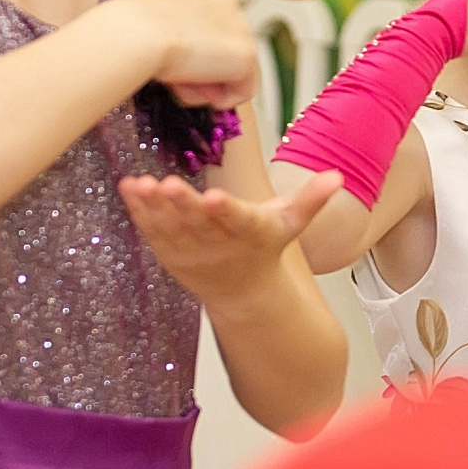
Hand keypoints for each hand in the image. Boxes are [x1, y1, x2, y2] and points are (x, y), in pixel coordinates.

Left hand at [119, 168, 341, 306]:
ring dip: (155, 207)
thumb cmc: (266, 248)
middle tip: (168, 184)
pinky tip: (129, 188)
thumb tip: (338, 175)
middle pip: (199, 223)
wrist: (244, 294)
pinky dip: (139, 212)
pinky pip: (153, 232)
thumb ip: (311, 199)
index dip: (226, 210)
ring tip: (142, 184)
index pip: (239, 221)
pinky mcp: (170, 255)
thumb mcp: (292, 225)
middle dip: (183, 204)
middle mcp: (220, 246)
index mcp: (251, 234)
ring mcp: (192, 252)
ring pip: (171, 228)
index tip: (216, 196)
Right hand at [132, 0, 257, 105]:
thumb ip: (178, 39)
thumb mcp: (158, 28)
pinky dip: (217, 99)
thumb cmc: (138, 31)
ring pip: (231, 74)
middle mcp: (228, 6)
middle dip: (201, 74)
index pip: (209, 36)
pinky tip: (193, 87)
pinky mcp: (247, 55)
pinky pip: (241, 92)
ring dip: (205, 86)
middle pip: (222, 55)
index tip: (171, 65)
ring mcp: (242, 29)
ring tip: (180, 80)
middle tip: (175, 76)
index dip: (190, 59)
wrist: (141, 34)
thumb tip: (184, 64)